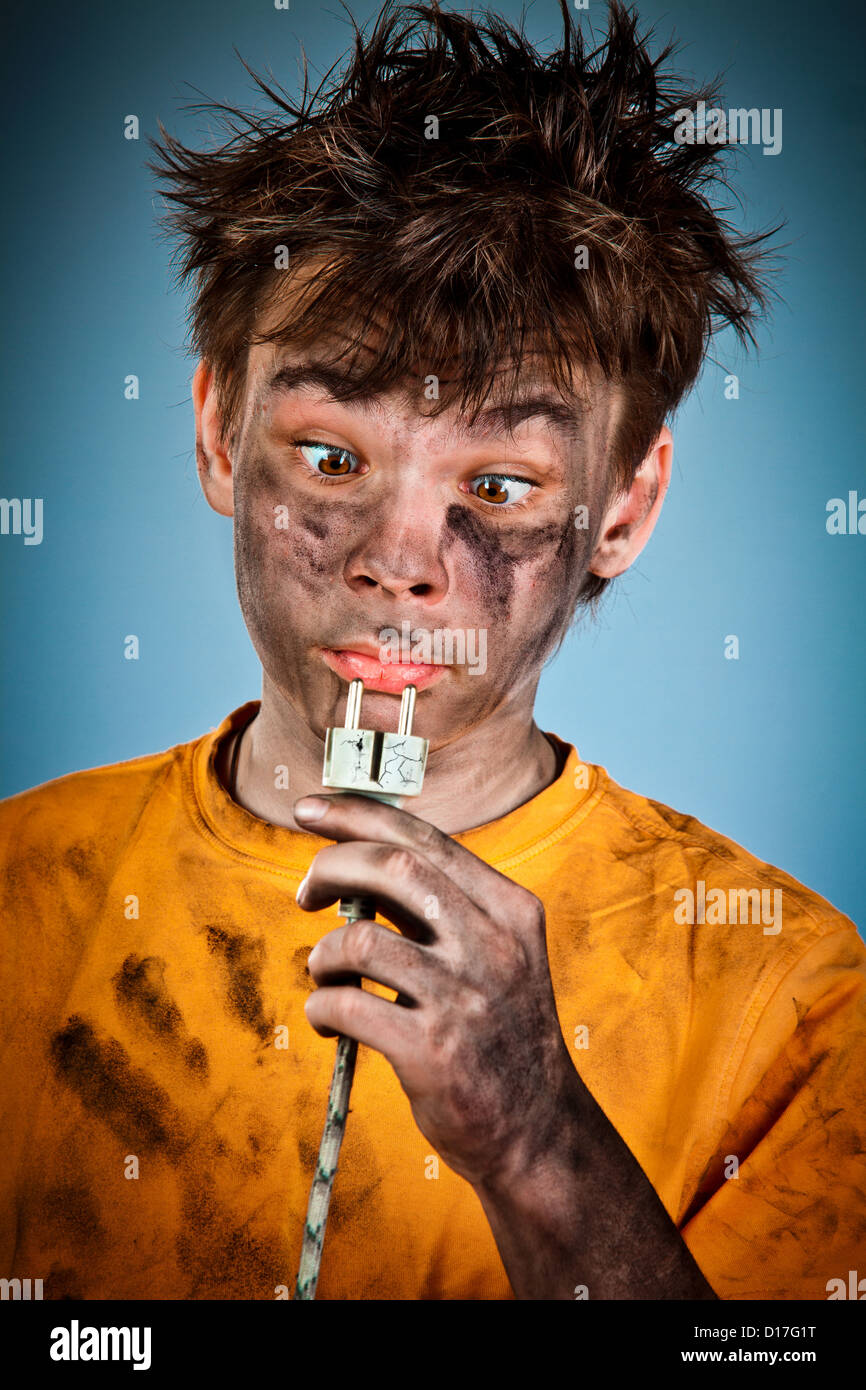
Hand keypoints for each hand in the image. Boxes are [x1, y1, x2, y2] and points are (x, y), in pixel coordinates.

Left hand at [294, 792, 578, 1189]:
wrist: (539, 1131)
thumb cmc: (499, 1034)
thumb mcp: (496, 955)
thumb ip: (442, 908)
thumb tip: (358, 859)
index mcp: (510, 909)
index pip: (424, 838)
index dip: (358, 815)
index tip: (310, 809)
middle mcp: (494, 945)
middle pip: (393, 868)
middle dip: (331, 867)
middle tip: (305, 893)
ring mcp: (465, 999)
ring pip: (360, 941)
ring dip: (323, 954)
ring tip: (325, 974)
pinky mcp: (433, 1053)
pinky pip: (346, 1007)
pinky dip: (321, 1006)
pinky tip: (328, 1019)